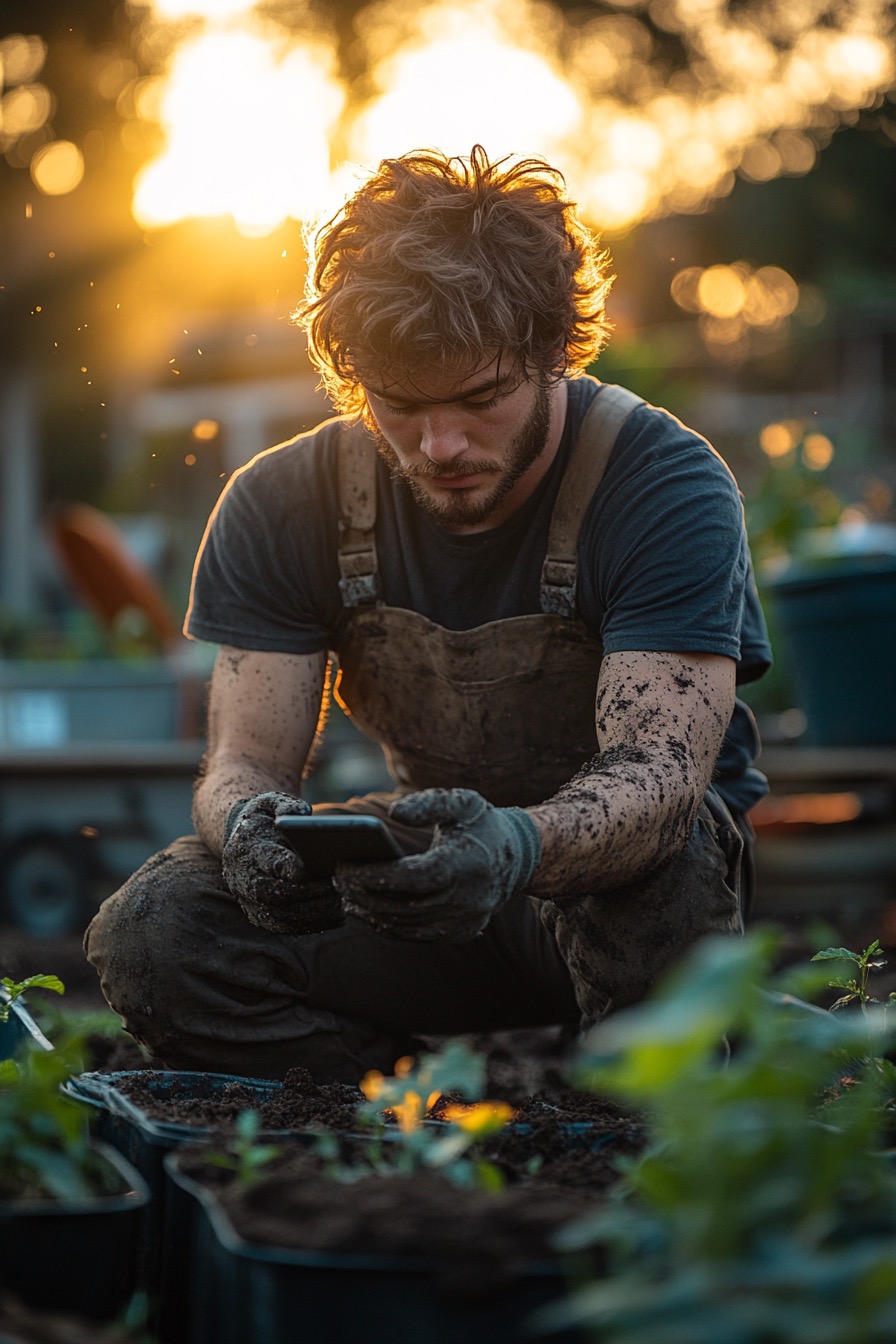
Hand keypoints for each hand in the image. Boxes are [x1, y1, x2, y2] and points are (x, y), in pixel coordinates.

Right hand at [221, 792, 344, 933]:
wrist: (242, 842)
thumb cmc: (265, 820)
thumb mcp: (269, 802)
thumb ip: (285, 805)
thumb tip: (302, 815)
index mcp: (246, 850)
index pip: (266, 861)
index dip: (285, 867)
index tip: (307, 867)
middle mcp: (243, 880)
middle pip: (275, 895)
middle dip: (308, 892)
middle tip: (336, 886)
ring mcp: (251, 902)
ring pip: (283, 916)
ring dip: (314, 911)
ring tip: (341, 900)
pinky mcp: (262, 918)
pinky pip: (288, 928)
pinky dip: (313, 923)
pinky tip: (337, 913)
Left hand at [335, 788, 540, 941]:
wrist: (519, 859)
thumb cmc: (482, 825)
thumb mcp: (462, 802)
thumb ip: (428, 803)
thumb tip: (395, 812)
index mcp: (466, 864)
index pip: (412, 878)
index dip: (373, 875)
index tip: (342, 866)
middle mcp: (468, 899)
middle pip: (403, 906)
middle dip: (363, 894)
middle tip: (335, 879)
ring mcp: (465, 921)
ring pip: (406, 927)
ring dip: (370, 913)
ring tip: (345, 894)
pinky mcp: (460, 934)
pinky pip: (415, 936)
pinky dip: (386, 926)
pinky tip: (366, 910)